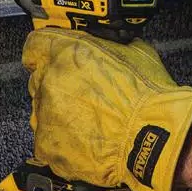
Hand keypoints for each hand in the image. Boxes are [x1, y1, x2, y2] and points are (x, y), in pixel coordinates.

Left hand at [21, 28, 191, 190]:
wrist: (155, 137)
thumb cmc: (149, 96)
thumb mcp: (133, 51)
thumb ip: (106, 45)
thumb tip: (104, 44)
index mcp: (67, 51)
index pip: (36, 46)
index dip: (45, 54)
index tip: (50, 61)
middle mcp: (50, 80)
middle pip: (40, 81)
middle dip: (59, 88)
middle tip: (86, 100)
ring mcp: (45, 115)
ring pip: (42, 113)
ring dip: (60, 117)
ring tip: (90, 126)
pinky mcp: (48, 146)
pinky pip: (48, 143)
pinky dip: (63, 145)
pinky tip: (86, 145)